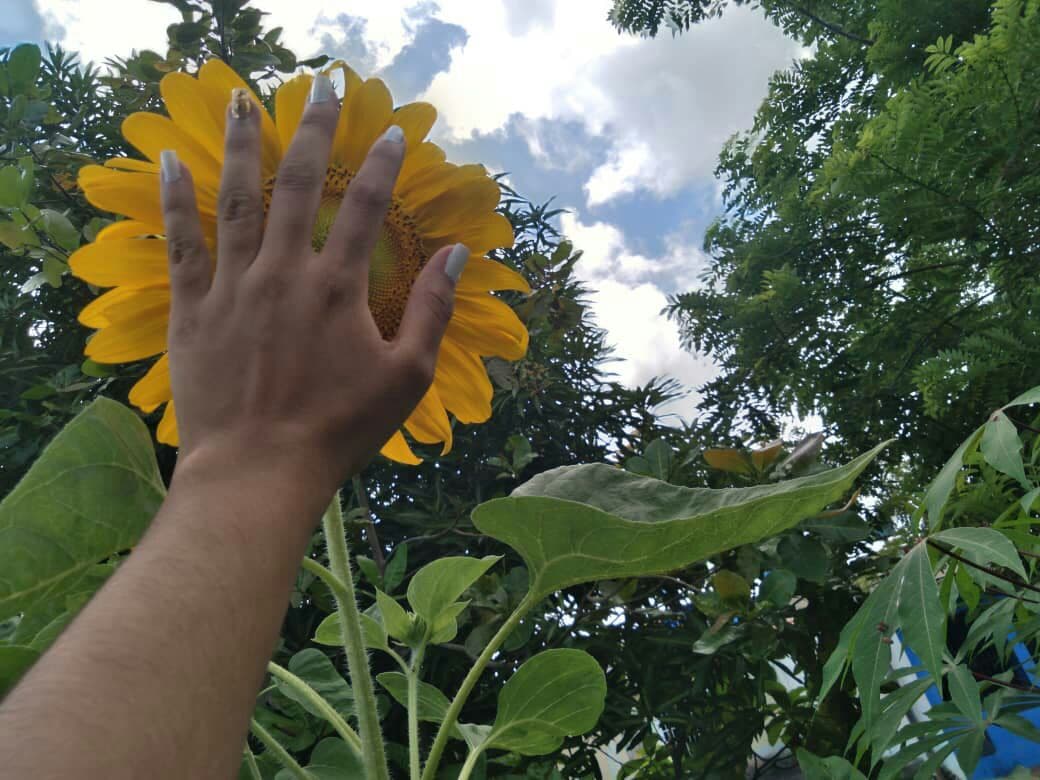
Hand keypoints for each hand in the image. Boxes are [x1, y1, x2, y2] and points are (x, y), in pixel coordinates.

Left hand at [159, 76, 466, 494]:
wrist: (257, 471)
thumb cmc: (339, 430)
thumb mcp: (407, 378)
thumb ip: (434, 312)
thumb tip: (457, 256)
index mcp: (338, 289)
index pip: (366, 209)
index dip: (383, 166)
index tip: (392, 133)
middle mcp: (284, 273)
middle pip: (299, 185)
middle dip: (313, 131)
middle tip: (321, 88)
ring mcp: (233, 286)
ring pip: (237, 199)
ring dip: (240, 144)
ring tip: (241, 99)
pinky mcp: (193, 308)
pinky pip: (182, 243)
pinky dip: (176, 200)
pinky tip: (170, 161)